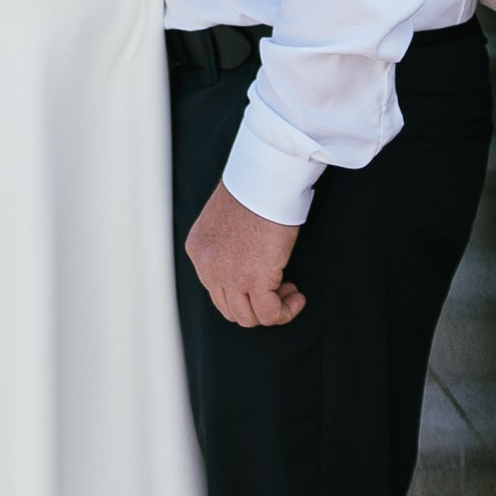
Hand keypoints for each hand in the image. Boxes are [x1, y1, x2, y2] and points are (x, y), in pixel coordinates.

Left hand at [185, 179, 304, 327]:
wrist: (266, 177)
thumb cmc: (255, 189)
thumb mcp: (227, 220)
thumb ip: (228, 244)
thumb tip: (245, 261)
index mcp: (198, 249)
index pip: (215, 289)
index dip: (243, 291)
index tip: (264, 279)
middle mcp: (207, 266)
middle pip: (229, 308)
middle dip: (256, 304)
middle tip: (279, 288)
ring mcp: (228, 275)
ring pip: (248, 317)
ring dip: (272, 309)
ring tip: (289, 291)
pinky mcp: (253, 279)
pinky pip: (269, 315)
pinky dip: (286, 311)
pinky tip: (297, 296)